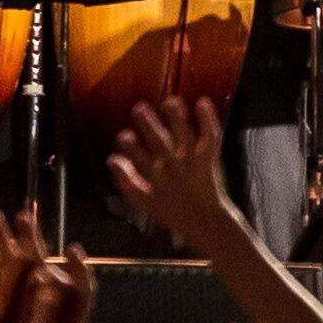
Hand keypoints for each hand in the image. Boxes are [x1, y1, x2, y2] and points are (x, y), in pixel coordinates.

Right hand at [108, 97, 241, 254]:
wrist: (205, 221)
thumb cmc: (171, 210)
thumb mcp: (144, 201)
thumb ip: (126, 181)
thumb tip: (111, 159)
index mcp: (157, 180)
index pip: (140, 160)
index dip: (130, 147)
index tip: (123, 135)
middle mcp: (175, 169)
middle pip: (161, 144)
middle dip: (149, 126)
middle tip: (139, 108)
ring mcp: (193, 163)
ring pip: (185, 138)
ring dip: (177, 119)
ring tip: (170, 101)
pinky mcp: (209, 159)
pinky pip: (211, 138)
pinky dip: (208, 121)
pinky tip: (202, 101)